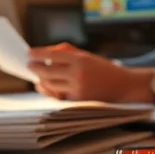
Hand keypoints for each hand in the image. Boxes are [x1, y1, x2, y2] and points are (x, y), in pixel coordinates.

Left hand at [26, 43, 154, 102]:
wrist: (125, 87)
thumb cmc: (105, 70)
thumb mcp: (88, 56)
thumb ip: (69, 52)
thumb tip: (47, 53)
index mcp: (81, 59)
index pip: (52, 55)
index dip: (38, 54)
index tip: (29, 53)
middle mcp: (78, 73)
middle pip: (47, 71)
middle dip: (35, 68)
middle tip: (29, 66)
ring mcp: (77, 89)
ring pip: (50, 85)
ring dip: (41, 81)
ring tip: (38, 77)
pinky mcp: (79, 101)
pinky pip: (58, 96)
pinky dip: (51, 91)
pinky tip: (46, 87)